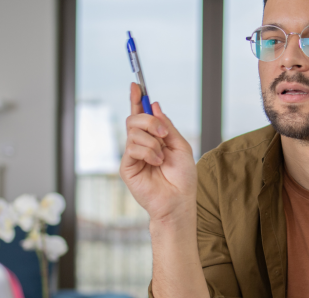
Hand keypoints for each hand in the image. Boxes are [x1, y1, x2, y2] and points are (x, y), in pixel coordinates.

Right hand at [120, 82, 196, 222]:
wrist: (178, 201)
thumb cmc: (182, 178)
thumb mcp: (180, 146)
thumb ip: (166, 126)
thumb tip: (155, 106)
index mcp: (154, 138)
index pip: (141, 115)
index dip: (137, 99)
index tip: (136, 85)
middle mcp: (141, 144)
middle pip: (134, 119)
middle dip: (149, 121)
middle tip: (163, 134)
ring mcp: (132, 155)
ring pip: (133, 132)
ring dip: (152, 142)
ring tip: (161, 158)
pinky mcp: (127, 166)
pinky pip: (132, 148)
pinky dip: (148, 152)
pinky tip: (156, 163)